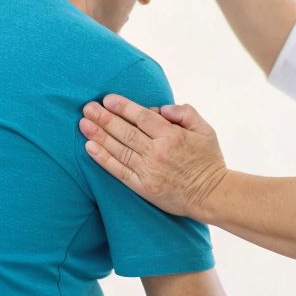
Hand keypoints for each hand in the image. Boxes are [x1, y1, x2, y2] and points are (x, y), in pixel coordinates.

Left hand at [80, 94, 227, 219]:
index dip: (123, 106)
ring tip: (83, 124)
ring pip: (118, 149)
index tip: (107, 99)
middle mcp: (157, 151)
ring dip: (98, 135)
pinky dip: (103, 159)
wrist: (212, 196)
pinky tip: (90, 148)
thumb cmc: (209, 161)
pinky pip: (118, 170)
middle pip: (125, 131)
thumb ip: (186, 113)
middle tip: (87, 108)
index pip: (142, 116)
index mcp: (172, 136)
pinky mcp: (143, 187)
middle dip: (104, 118)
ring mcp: (148, 170)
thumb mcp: (206, 131)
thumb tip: (162, 108)